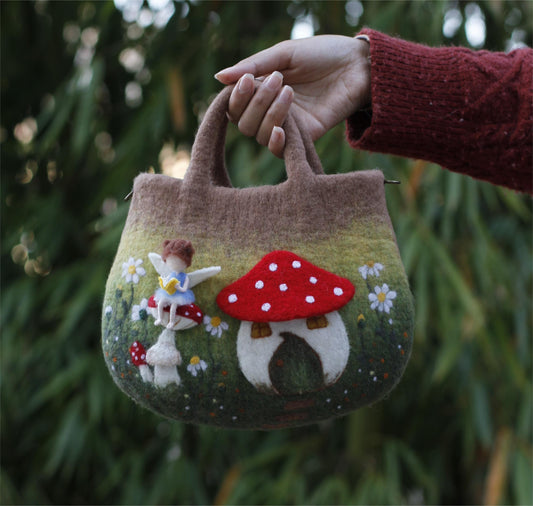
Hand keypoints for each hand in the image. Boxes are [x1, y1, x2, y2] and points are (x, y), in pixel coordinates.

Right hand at [215, 35, 370, 156]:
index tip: (249, 80)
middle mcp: (269, 112)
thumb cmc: (322, 54)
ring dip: (269, 113)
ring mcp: (286, 126)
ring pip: (258, 135)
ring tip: (290, 91)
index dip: (236, 97)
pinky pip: (279, 151)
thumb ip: (253, 65)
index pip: (233, 106)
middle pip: (242, 124)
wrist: (358, 65)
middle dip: (255, 103)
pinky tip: (280, 129)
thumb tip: (218, 77)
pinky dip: (275, 142)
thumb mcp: (284, 54)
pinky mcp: (304, 138)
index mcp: (261, 91)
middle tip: (278, 80)